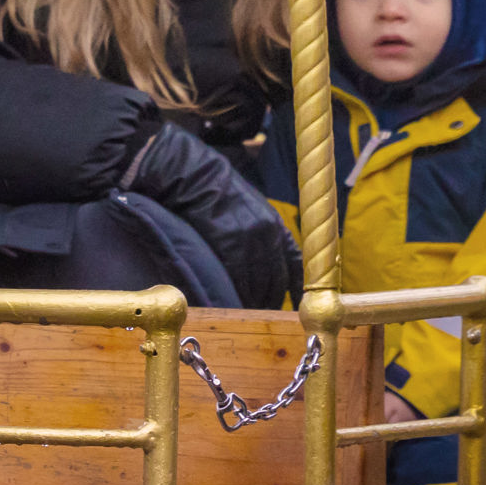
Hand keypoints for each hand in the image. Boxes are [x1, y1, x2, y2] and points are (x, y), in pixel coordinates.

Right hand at [123, 124, 295, 309]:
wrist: (191, 173)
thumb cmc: (213, 188)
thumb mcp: (246, 207)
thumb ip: (258, 231)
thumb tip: (258, 258)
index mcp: (274, 223)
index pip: (294, 262)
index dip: (293, 284)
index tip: (293, 300)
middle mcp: (267, 231)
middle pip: (275, 277)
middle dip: (269, 297)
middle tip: (261, 311)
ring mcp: (250, 237)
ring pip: (258, 281)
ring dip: (253, 300)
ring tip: (245, 311)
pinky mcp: (229, 241)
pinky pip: (238, 276)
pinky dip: (237, 293)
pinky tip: (233, 301)